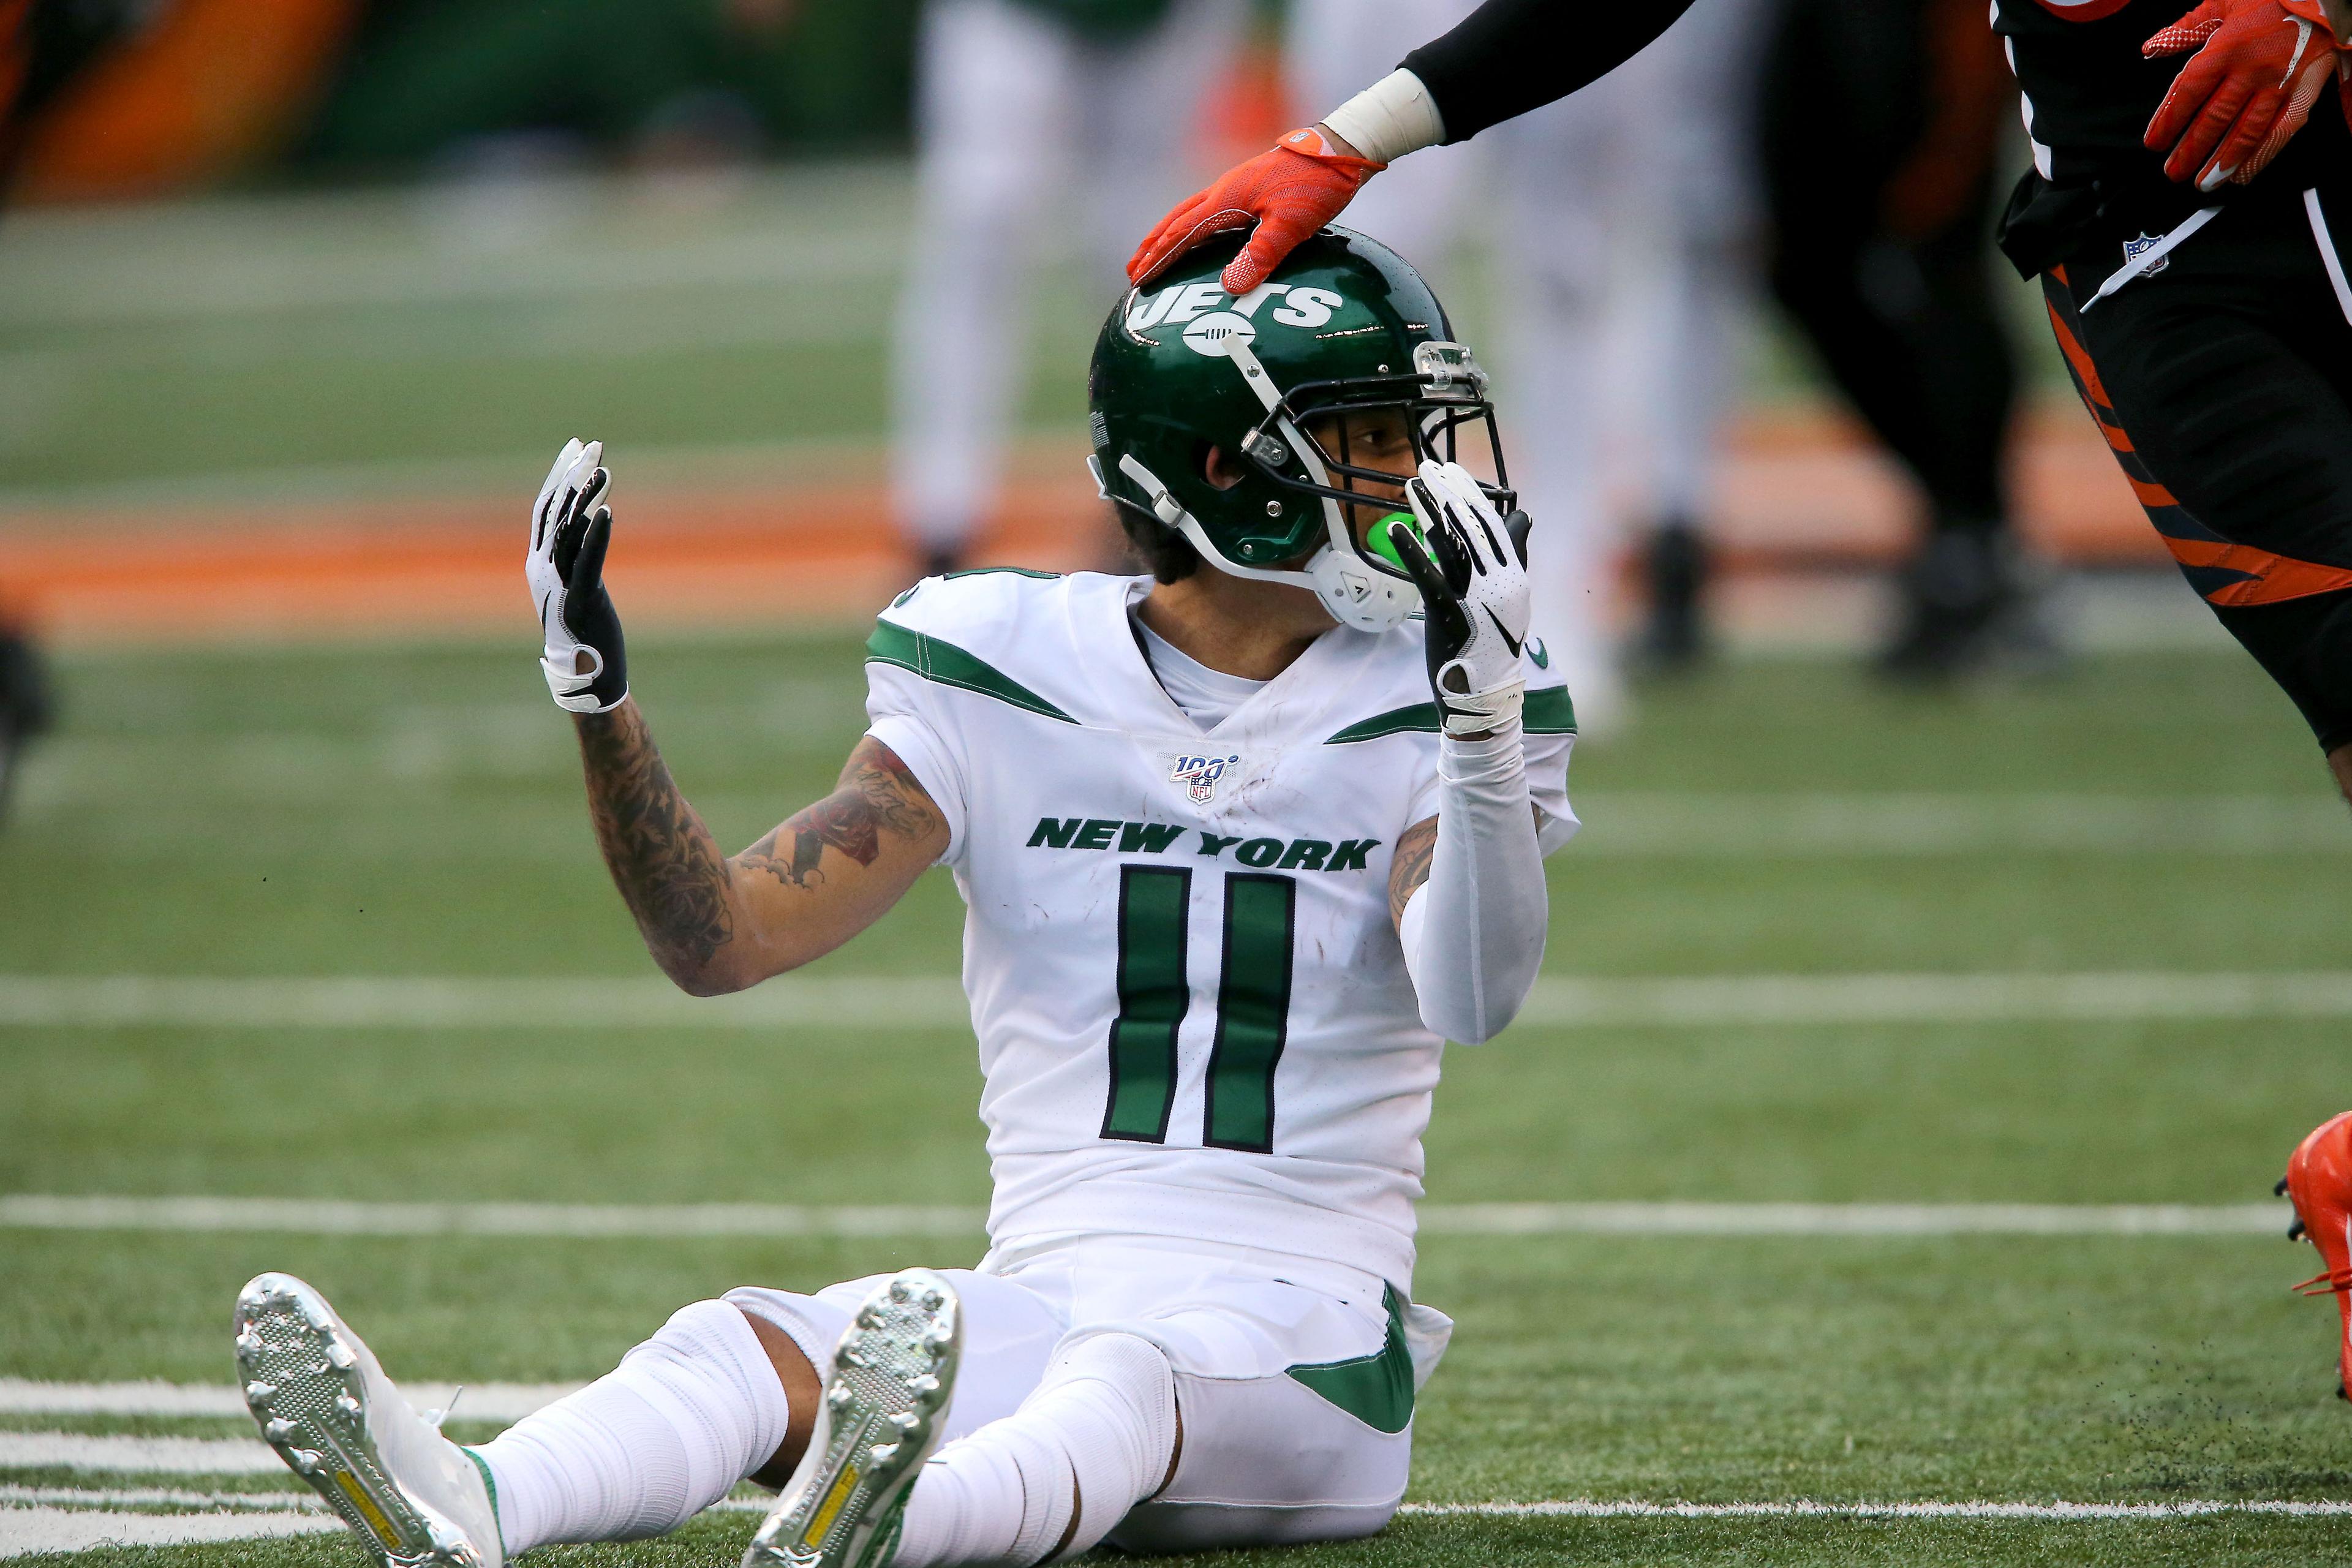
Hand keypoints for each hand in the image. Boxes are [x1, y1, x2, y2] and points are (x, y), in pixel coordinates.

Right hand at [526, 438, 627, 713]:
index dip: (559, 475)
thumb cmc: (586, 632)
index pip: (545, 508)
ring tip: (603, 468)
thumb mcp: (578, 583)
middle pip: (554, 510)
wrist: (588, 678)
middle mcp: (542, 569)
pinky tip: (608, 511)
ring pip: (568, 531)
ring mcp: (558, 584)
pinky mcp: (580, 601)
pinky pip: (586, 562)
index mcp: (538, 563)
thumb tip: (590, 516)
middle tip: (593, 444)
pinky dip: (596, 535)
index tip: (576, 446)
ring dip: (586, 497)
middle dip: (573, 474)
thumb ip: (577, 552)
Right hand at [1125, 127, 1384, 293]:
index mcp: (1226, 199)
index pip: (1181, 233)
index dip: (1159, 258)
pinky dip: (1193, 227)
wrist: (1340, 150)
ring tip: (1156, 253)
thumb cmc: (1316, 185)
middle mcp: (1224, 191)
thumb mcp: (1291, 224)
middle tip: (1133, 270)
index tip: (1139, 278)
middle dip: (1153, 247)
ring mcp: (1236, 188)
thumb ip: (1262, 254)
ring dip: (1168, 234)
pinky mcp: (1251, 189)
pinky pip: (1209, 211)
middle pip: (1176, 221)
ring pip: (1190, 213)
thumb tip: (1229, 286)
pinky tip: (1201, 238)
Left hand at [1386, 461, 1532, 738]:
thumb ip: (1514, 555)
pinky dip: (1411, 550)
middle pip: (1470, 526)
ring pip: (1451, 543)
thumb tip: (1523, 517)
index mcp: (1513, 574)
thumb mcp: (1510, 597)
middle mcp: (1498, 580)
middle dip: (1448, 492)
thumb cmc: (1493, 644)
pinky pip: (1428, 574)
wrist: (1484, 694)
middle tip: (1428, 465)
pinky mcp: (1449, 612)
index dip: (1470, 494)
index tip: (1451, 470)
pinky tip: (1396, 528)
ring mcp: (1475, 596)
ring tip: (1411, 484)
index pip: (1491, 524)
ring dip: (1429, 510)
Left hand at [2144, 0, 2344, 189]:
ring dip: (2222, 161)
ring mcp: (2279, 82)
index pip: (2188, 92)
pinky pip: (2282, 130)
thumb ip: (2185, 29)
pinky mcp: (2304, 90)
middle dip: (2190, 150)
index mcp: (2226, 48)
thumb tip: (2150, 47)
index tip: (2154, 142)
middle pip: (2214, 118)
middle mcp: (2251, 69)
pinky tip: (2244, 173)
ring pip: (2246, 131)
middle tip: (2173, 172)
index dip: (2168, 120)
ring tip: (2204, 183)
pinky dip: (2262, 155)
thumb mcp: (2222, 3)